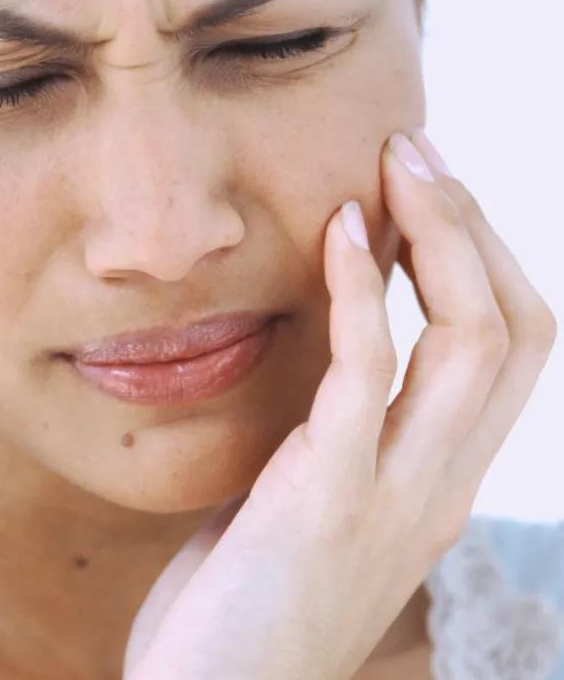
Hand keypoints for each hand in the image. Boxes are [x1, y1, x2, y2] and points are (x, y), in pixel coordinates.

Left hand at [122, 128, 557, 679]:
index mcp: (435, 484)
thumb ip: (325, 441)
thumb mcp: (298, 507)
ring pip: (475, 341)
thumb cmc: (240, 606)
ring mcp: (395, 496)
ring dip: (444, 238)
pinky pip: (369, 374)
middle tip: (418, 151)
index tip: (426, 189)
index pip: (509, 352)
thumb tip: (316, 362)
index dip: (483, 259)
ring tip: (400, 163)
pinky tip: (341, 231)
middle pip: (517, 331)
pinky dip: (364, 291)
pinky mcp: (328, 500)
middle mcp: (439, 488)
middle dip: (477, 228)